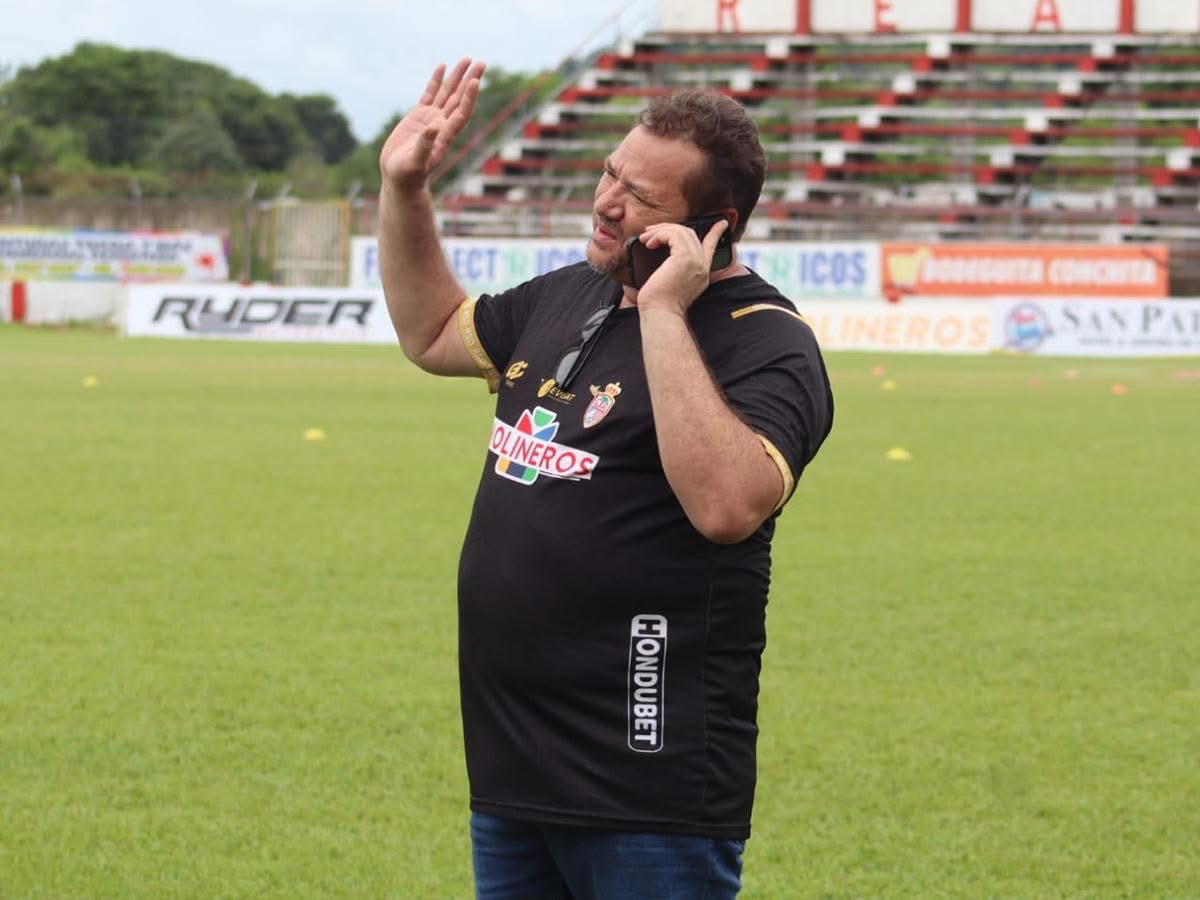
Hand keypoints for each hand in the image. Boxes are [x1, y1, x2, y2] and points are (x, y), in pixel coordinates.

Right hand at [380, 58, 485, 191]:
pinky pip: (430, 94)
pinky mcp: (419, 117)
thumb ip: (425, 146)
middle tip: (482, 62)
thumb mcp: (416, 162)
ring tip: (466, 59)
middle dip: (470, 80)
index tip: (475, 81)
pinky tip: (442, 67)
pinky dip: (436, 81)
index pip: (461, 112)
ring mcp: (431, 119)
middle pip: (460, 99)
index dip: (469, 97)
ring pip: (447, 93)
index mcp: (444, 135)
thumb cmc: (408, 175)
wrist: (399, 179)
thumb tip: (434, 127)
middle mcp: (442, 124)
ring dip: (457, 77)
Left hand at [631, 218, 729, 315]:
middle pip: (690, 234)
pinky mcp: (684, 258)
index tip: (721, 222)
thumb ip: (672, 269)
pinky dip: (658, 235)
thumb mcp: (669, 284)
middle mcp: (701, 266)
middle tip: (650, 231)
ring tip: (645, 238)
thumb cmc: (659, 304)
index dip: (716, 232)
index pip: (712, 247)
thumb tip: (656, 252)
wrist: (661, 314)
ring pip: (680, 232)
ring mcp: (695, 261)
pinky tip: (649, 243)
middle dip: (669, 228)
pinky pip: (672, 235)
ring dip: (660, 231)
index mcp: (701, 273)